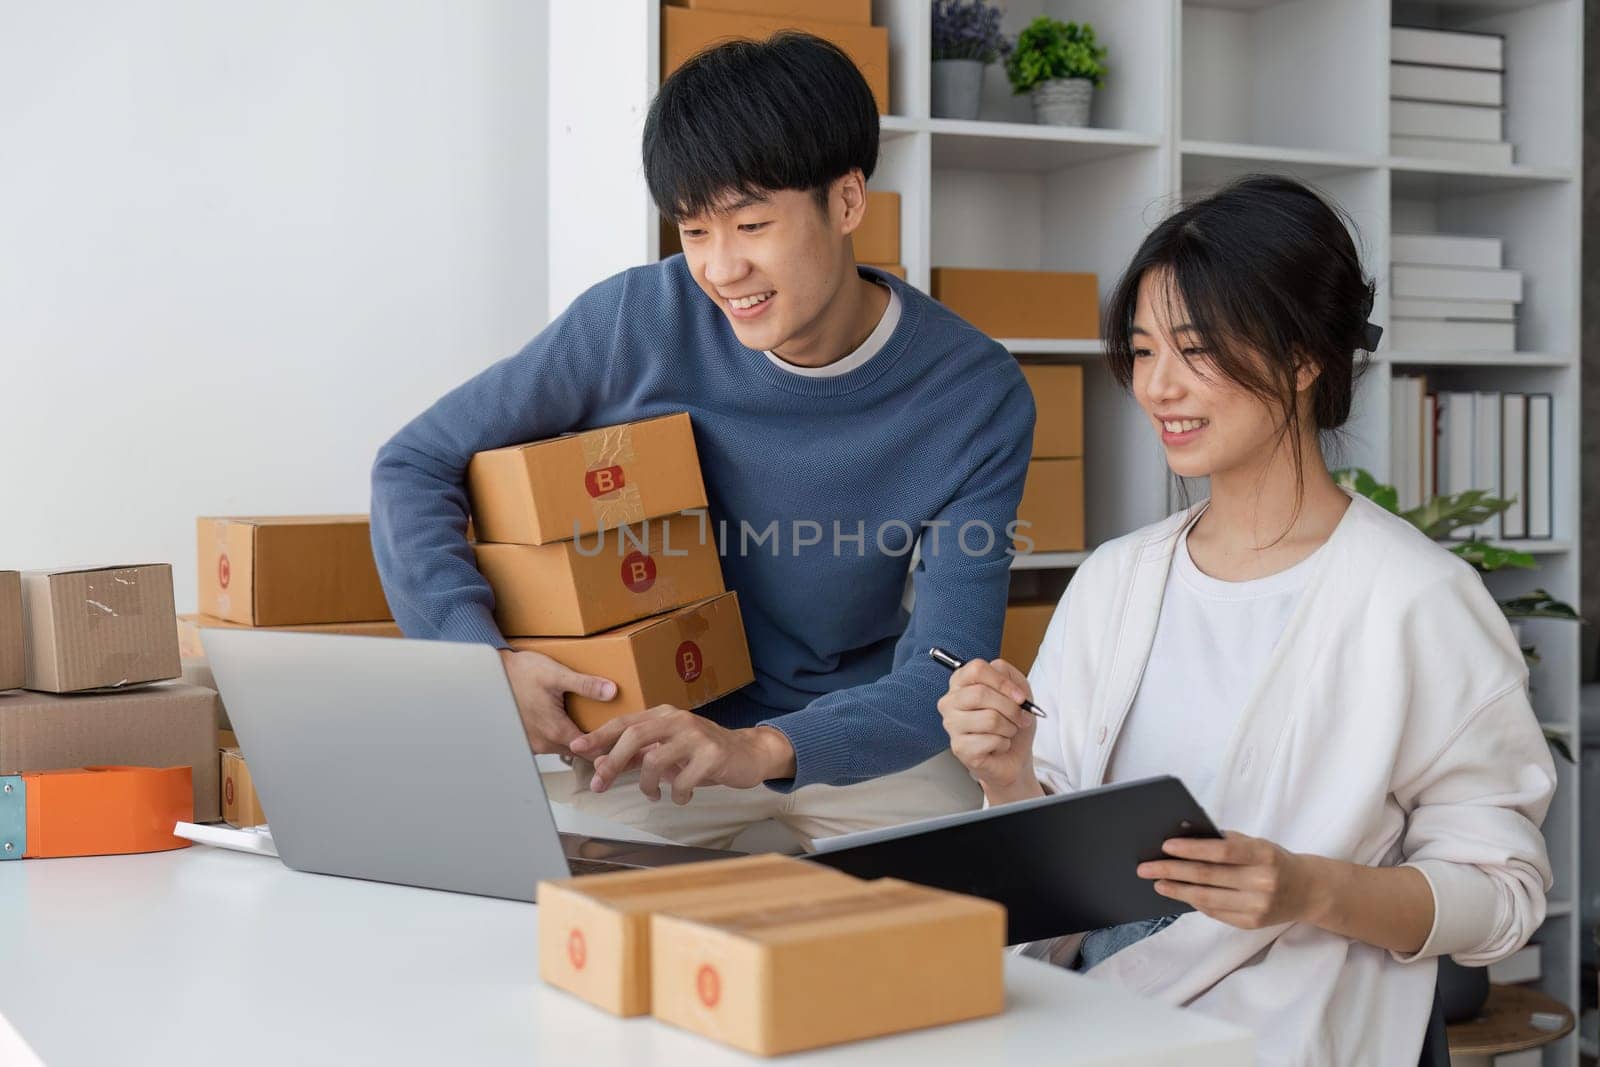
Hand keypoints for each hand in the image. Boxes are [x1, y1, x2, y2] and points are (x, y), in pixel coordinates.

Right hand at [497, 648, 615, 756]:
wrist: (494, 673)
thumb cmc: (523, 672)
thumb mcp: (557, 674)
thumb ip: (586, 685)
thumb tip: (612, 691)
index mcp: (556, 731)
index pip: (592, 751)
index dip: (610, 746)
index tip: (622, 739)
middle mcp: (544, 743)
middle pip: (580, 752)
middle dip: (597, 743)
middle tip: (614, 732)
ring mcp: (534, 743)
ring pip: (566, 748)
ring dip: (580, 739)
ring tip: (595, 725)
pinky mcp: (528, 739)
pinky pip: (552, 743)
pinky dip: (564, 736)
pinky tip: (570, 720)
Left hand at [571, 706, 795, 803]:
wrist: (748, 754)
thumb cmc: (703, 753)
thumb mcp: (668, 750)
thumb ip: (638, 755)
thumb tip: (602, 763)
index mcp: (664, 715)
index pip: (624, 722)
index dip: (598, 735)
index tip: (576, 749)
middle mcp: (678, 719)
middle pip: (634, 736)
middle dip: (612, 762)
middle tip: (600, 784)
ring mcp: (696, 735)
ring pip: (655, 760)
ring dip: (647, 785)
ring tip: (654, 794)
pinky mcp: (713, 754)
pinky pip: (682, 780)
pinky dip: (677, 795)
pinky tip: (682, 797)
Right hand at [935, 657, 1040, 802]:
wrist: (1014, 754)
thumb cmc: (1011, 720)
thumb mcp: (1017, 689)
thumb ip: (1009, 675)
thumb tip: (1006, 684)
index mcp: (961, 682)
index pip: (976, 669)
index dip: (1003, 682)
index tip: (1020, 697)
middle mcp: (951, 701)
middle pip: (981, 693)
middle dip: (1011, 708)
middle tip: (1021, 718)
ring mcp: (951, 725)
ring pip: (989, 719)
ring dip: (1009, 728)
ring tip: (1007, 732)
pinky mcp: (959, 747)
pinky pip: (990, 740)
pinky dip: (1004, 743)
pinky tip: (998, 745)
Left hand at [1138, 831, 1316, 929]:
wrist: (1308, 890)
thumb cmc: (1273, 860)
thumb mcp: (1256, 844)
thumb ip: (1226, 842)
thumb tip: (1184, 838)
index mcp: (1263, 855)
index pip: (1222, 851)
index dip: (1191, 849)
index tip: (1165, 846)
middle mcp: (1262, 882)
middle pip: (1207, 876)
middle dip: (1171, 871)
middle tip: (1145, 868)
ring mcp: (1257, 906)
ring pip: (1206, 898)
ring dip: (1176, 890)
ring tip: (1157, 882)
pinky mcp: (1251, 923)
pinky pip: (1214, 912)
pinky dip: (1194, 902)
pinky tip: (1179, 893)